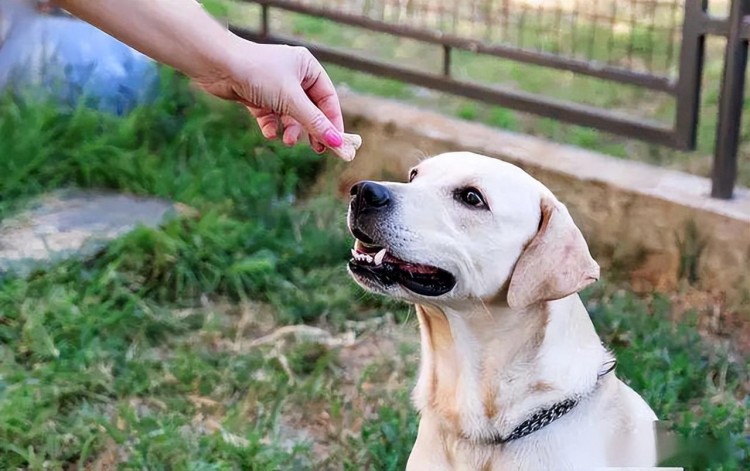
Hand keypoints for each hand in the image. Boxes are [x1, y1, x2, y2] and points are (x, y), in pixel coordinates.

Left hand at [195, 38, 343, 152]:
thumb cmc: (258, 73)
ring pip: (291, 115)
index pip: (328, 98)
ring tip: (288, 141)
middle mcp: (293, 75)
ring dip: (291, 130)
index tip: (338, 143)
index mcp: (307, 67)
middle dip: (312, 129)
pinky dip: (272, 127)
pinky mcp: (258, 97)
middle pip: (311, 109)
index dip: (333, 122)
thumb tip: (337, 143)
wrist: (217, 65)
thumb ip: (314, 123)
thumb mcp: (291, 100)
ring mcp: (275, 86)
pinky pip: (272, 117)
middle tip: (318, 150)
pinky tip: (270, 132)